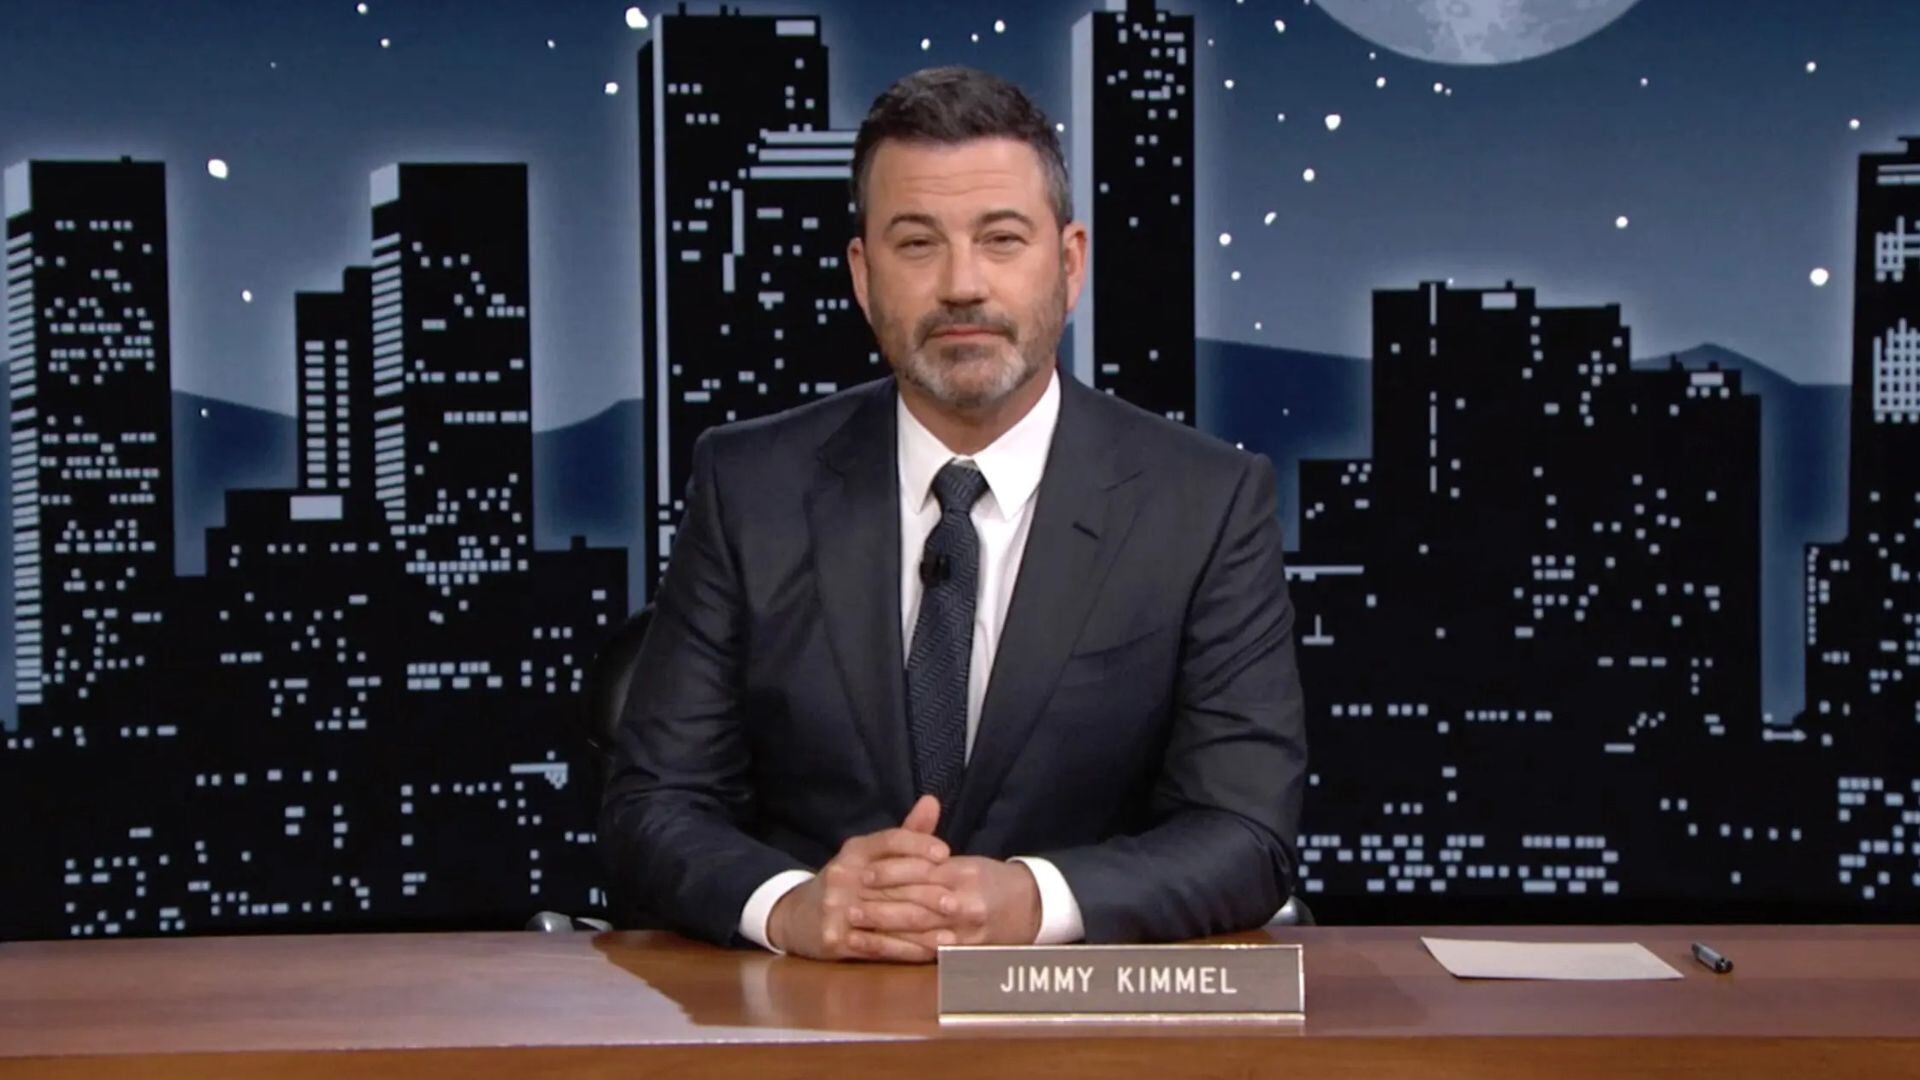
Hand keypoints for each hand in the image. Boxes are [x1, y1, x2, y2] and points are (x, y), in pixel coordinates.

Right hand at [766, 795, 949, 961]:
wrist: (796, 917)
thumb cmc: (846, 883)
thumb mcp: (868, 854)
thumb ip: (906, 833)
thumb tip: (933, 801)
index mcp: (855, 851)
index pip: (890, 840)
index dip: (918, 845)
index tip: (946, 854)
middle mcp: (843, 875)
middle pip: (893, 882)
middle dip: (929, 893)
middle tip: (958, 902)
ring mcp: (836, 908)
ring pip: (889, 917)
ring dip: (924, 928)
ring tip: (952, 932)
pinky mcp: (834, 938)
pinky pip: (879, 945)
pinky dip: (908, 950)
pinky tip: (930, 952)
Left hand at [848, 841, 1042, 949]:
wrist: (1032, 906)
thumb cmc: (991, 880)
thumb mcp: (966, 860)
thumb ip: (933, 852)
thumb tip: (908, 824)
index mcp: (963, 873)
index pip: (920, 871)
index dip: (890, 872)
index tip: (863, 872)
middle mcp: (965, 901)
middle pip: (916, 902)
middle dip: (880, 903)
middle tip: (850, 902)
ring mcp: (966, 930)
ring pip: (919, 930)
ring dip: (883, 929)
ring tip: (854, 926)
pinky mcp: (965, 952)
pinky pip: (929, 952)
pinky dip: (902, 951)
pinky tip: (880, 949)